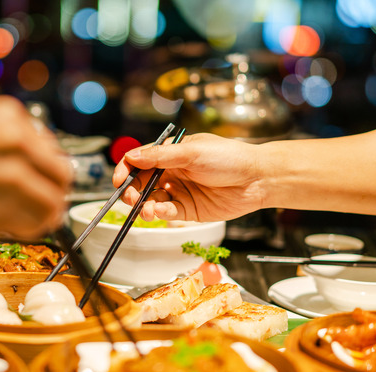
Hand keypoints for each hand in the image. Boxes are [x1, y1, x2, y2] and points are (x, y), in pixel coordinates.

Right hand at [0, 95, 71, 238]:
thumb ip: (10, 148)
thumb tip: (40, 174)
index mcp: (10, 116)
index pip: (52, 149)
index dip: (47, 171)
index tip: (38, 182)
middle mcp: (16, 140)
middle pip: (62, 175)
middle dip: (54, 193)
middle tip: (41, 205)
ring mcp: (12, 173)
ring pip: (53, 202)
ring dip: (45, 216)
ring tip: (26, 219)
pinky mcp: (2, 206)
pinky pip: (34, 223)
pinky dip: (30, 229)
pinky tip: (12, 227)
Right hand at [112, 133, 263, 221]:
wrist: (257, 179)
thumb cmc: (229, 158)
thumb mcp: (192, 152)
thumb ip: (161, 156)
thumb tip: (132, 157)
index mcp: (171, 153)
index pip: (139, 160)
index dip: (125, 170)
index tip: (118, 180)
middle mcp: (172, 172)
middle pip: (141, 182)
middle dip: (132, 191)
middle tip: (130, 198)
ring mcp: (180, 191)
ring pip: (151, 200)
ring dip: (144, 205)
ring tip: (146, 209)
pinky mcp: (188, 210)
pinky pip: (168, 213)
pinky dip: (161, 214)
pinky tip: (162, 212)